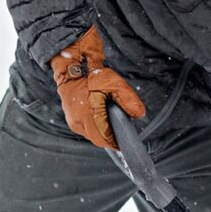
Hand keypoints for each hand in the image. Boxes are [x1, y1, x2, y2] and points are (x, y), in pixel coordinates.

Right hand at [49, 26, 145, 148]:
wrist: (72, 69)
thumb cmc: (92, 76)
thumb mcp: (115, 84)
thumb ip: (129, 100)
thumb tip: (139, 114)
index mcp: (88, 116)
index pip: (105, 139)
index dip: (116, 142)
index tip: (124, 141)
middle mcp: (78, 123)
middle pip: (99, 140)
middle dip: (110, 137)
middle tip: (120, 130)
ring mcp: (73, 122)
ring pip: (92, 136)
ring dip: (102, 132)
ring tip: (110, 121)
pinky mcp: (71, 120)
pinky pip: (86, 130)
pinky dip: (95, 127)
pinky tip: (101, 118)